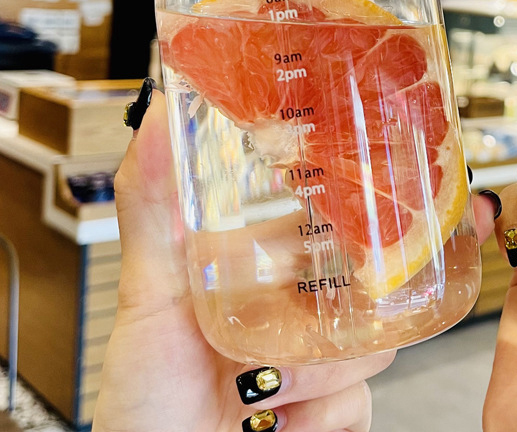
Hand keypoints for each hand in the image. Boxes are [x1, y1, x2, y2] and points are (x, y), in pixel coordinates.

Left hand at [92, 88, 394, 431]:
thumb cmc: (145, 398)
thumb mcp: (148, 293)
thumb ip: (152, 204)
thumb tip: (158, 113)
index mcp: (261, 275)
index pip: (318, 227)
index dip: (340, 214)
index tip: (355, 199)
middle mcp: (294, 315)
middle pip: (359, 283)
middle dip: (341, 302)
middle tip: (307, 314)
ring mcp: (320, 364)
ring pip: (371, 341)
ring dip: (322, 369)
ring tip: (269, 384)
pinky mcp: (337, 410)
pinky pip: (364, 399)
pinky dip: (325, 413)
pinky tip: (285, 418)